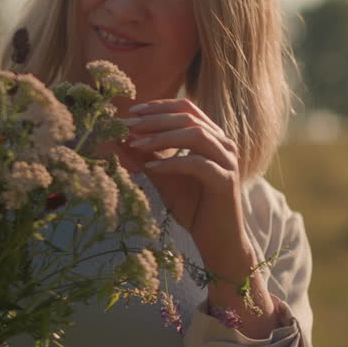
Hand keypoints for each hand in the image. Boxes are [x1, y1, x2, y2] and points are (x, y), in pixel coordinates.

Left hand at [117, 99, 277, 335]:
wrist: (217, 241)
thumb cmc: (193, 208)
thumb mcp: (163, 177)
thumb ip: (146, 157)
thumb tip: (120, 138)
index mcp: (212, 137)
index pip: (186, 107)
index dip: (159, 106)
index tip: (132, 111)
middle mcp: (223, 144)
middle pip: (189, 117)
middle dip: (155, 119)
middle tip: (128, 125)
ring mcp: (227, 161)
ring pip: (195, 135)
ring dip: (161, 137)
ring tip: (136, 144)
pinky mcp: (225, 181)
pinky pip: (198, 164)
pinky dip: (172, 164)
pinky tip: (151, 169)